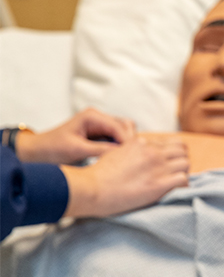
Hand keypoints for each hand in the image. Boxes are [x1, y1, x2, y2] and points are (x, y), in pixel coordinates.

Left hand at [14, 108, 136, 163]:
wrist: (37, 152)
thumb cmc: (52, 149)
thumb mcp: (77, 151)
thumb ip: (101, 150)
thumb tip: (124, 154)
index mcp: (92, 116)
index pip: (119, 127)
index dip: (128, 141)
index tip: (134, 157)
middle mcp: (98, 117)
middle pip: (126, 126)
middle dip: (131, 141)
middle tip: (132, 159)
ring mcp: (100, 125)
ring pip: (125, 131)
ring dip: (127, 144)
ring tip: (126, 159)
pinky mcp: (101, 134)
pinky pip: (118, 138)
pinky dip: (122, 146)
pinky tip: (121, 158)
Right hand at [61, 136, 188, 217]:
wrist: (91, 189)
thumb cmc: (98, 175)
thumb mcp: (115, 152)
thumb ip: (131, 149)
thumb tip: (139, 151)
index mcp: (141, 143)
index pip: (171, 142)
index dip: (173, 154)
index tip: (168, 163)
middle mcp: (152, 152)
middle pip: (183, 150)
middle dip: (181, 160)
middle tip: (173, 172)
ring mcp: (157, 167)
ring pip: (186, 163)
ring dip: (182, 172)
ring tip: (173, 182)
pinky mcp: (159, 185)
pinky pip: (184, 180)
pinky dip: (182, 186)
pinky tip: (173, 190)